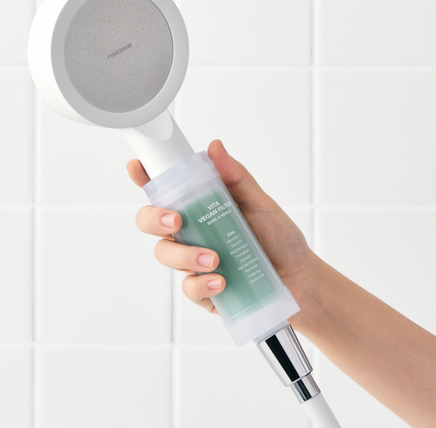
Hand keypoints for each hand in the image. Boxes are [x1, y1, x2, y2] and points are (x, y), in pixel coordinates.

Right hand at [127, 139, 317, 328]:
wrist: (299, 278)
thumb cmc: (278, 237)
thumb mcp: (260, 203)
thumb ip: (236, 178)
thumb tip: (215, 147)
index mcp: (199, 206)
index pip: (164, 189)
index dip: (145, 177)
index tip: (137, 167)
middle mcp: (190, 231)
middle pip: (150, 222)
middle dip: (153, 219)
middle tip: (175, 221)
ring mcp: (192, 260)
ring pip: (165, 254)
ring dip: (185, 256)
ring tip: (215, 259)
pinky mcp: (201, 288)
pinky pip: (187, 287)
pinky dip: (201, 284)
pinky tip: (222, 282)